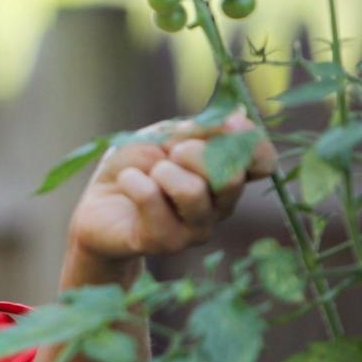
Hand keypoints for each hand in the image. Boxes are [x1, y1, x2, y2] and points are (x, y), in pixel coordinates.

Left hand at [66, 110, 276, 266]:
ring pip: (193, 192)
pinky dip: (134, 181)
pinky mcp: (165, 243)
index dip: (251, 141)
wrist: (97, 204)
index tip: (228, 123)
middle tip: (170, 153)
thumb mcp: (167, 136)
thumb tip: (236, 118)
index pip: (264, 163)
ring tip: (149, 173)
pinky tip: (127, 182)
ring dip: (162, 172)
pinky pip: (153, 201)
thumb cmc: (137, 166)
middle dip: (195, 153)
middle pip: (230, 177)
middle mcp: (220, 207)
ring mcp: (196, 229)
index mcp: (227, 177)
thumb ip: (201, 130)